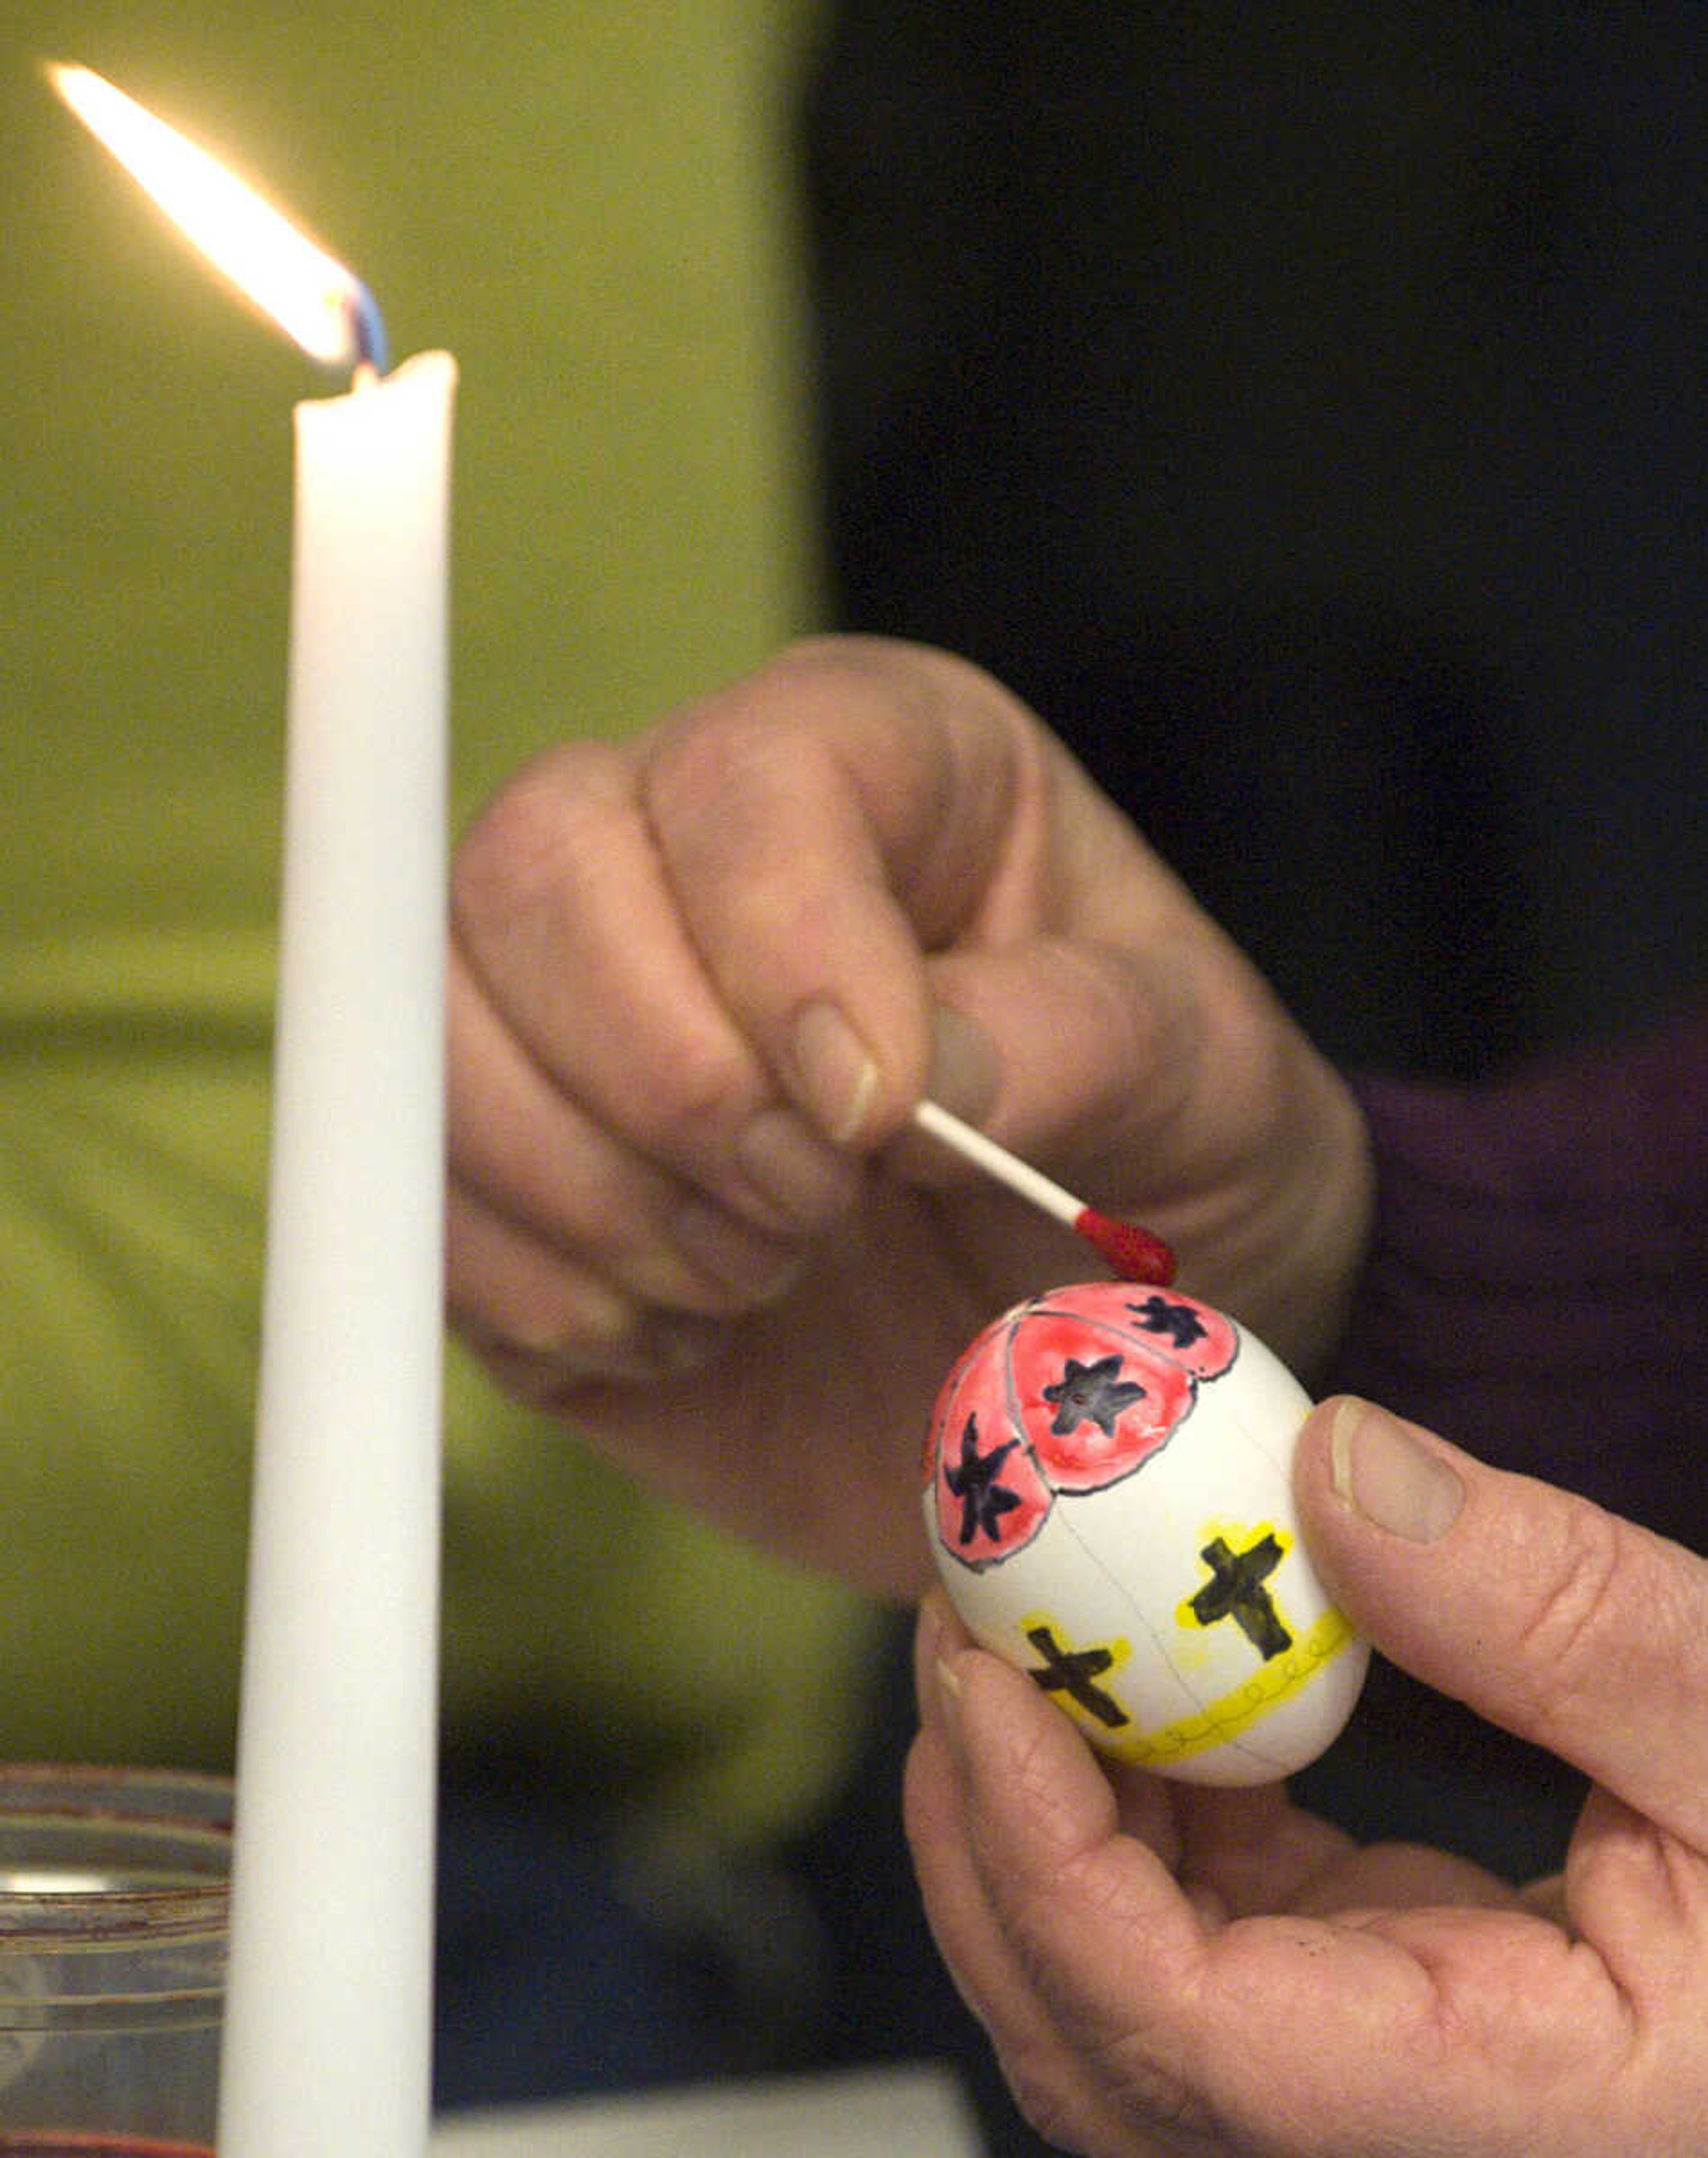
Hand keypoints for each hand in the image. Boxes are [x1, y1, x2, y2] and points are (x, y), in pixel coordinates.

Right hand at [446, 638, 1368, 1593]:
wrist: (1083, 1343)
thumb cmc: (1160, 1154)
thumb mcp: (1202, 1078)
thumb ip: (1078, 1040)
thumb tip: (896, 1078)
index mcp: (872, 765)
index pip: (744, 780)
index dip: (782, 942)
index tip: (883, 1118)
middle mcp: (682, 847)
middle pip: (535, 868)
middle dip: (675, 1085)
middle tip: (819, 1212)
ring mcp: (564, 1005)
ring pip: (435, 1032)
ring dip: (603, 1199)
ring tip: (764, 1277)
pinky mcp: (502, 1167)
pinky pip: (412, 1195)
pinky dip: (545, 1292)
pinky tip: (688, 1328)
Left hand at [905, 1398, 1707, 2154]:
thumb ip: (1563, 1614)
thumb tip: (1333, 1466)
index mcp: (1521, 2130)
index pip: (1194, 2044)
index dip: (1049, 1863)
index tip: (985, 1676)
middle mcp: (1415, 2157)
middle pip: (1101, 2048)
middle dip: (989, 1836)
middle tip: (958, 1628)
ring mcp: (1382, 2107)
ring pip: (1123, 2011)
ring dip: (1041, 1821)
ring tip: (1019, 1629)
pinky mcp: (1376, 2034)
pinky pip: (1195, 1953)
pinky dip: (1135, 1820)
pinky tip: (1139, 1686)